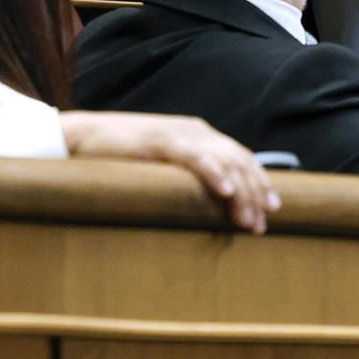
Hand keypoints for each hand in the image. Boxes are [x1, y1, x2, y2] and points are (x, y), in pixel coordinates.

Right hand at [59, 111, 279, 233]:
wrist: (85, 137)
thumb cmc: (123, 155)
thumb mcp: (164, 163)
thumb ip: (187, 173)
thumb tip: (209, 203)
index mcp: (200, 134)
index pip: (241, 157)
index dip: (260, 182)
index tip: (273, 210)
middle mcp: (196, 131)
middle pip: (239, 162)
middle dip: (254, 195)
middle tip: (259, 226)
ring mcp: (179, 134)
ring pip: (223, 162)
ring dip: (240, 193)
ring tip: (246, 219)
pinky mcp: (161, 141)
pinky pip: (195, 157)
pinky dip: (213, 173)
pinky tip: (225, 192)